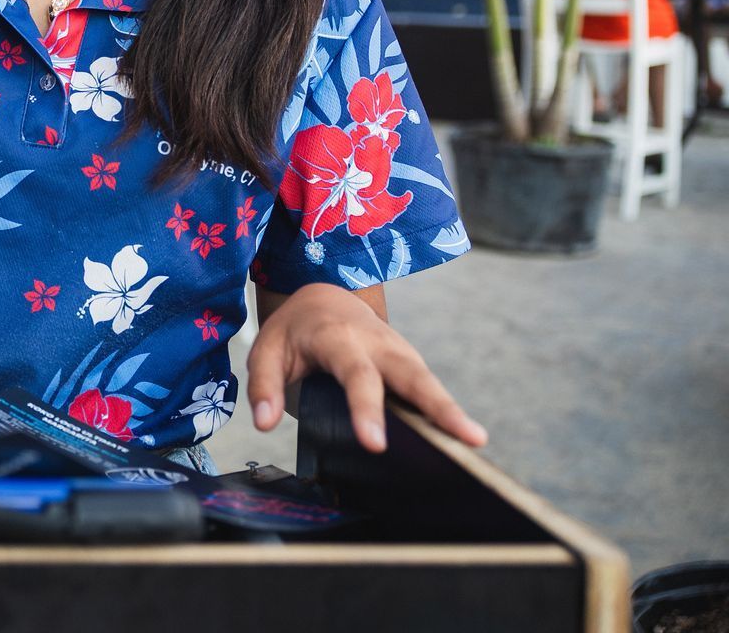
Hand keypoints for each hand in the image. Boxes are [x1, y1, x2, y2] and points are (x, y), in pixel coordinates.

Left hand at [246, 283, 486, 452]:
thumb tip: (265, 424)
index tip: (375, 443)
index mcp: (338, 337)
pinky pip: (430, 389)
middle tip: (465, 439)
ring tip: (475, 442)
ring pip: (429, 381)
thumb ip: (264, 385)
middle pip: (412, 374)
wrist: (325, 297)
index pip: (356, 374)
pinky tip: (463, 442)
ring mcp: (400, 352)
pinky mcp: (410, 364)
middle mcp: (378, 342)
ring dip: (453, 411)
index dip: (366, 408)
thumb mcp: (267, 349)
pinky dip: (448, 413)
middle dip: (438, 406)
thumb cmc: (295, 330)